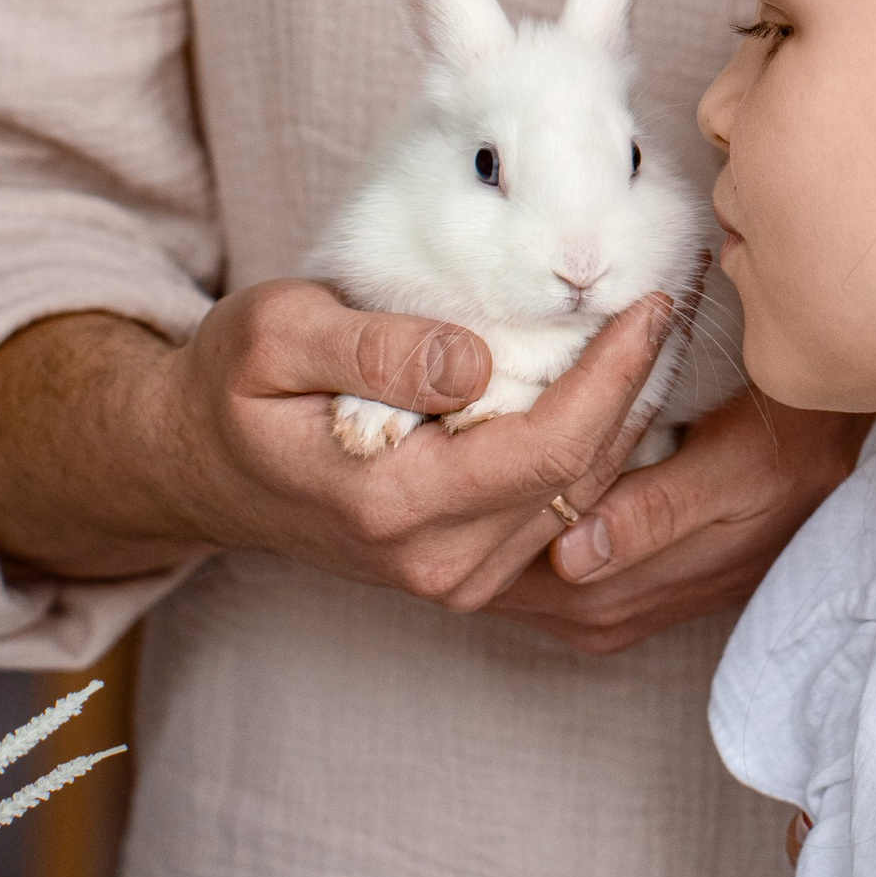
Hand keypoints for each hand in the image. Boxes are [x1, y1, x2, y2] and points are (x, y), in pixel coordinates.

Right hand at [0, 284, 677, 618]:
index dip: (615, 373)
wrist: (195, 465)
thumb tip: (471, 360)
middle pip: (584, 476)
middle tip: (680, 298)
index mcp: (392, 504)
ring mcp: (451, 578)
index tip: (653, 300)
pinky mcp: (464, 571)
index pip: (551, 446)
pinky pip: (560, 510)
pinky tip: (615, 384)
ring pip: (583, 499)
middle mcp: (433, 560)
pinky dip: (598, 448)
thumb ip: (375, 349)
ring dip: (629, 417)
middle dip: (641, 386)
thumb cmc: (231, 386)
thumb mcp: (279, 336)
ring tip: (656, 333)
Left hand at [482, 387, 870, 656]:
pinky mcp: (618, 589)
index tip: (446, 447)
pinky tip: (504, 471)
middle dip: (464, 518)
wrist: (838, 451)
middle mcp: (604, 617)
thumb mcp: (740, 467)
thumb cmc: (792, 444)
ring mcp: (609, 607)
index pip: (506, 574)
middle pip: (497, 577)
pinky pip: (539, 563)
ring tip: (457, 449)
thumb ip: (657, 511)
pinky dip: (516, 519)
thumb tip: (573, 553)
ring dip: (486, 518)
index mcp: (622, 597)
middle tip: (434, 441)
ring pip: (512, 570)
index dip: (473, 513)